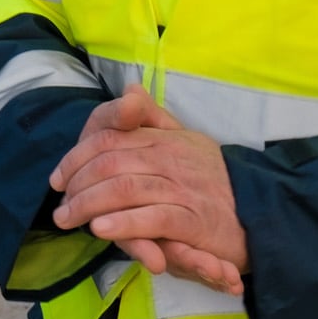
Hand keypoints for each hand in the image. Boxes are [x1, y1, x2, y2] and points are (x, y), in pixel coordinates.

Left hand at [48, 87, 248, 295]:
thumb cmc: (212, 179)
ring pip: (125, 190)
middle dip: (77, 185)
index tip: (58, 179)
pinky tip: (101, 229)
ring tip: (68, 219)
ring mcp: (182, 189)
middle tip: (59, 208)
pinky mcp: (193, 220)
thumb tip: (129, 89)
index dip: (77, 157)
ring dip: (89, 205)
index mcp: (164, 137)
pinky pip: (152, 219)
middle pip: (110, 164)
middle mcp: (171, 158)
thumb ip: (153, 119)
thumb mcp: (184, 141)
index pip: (109, 138)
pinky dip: (123, 223)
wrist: (259, 209)